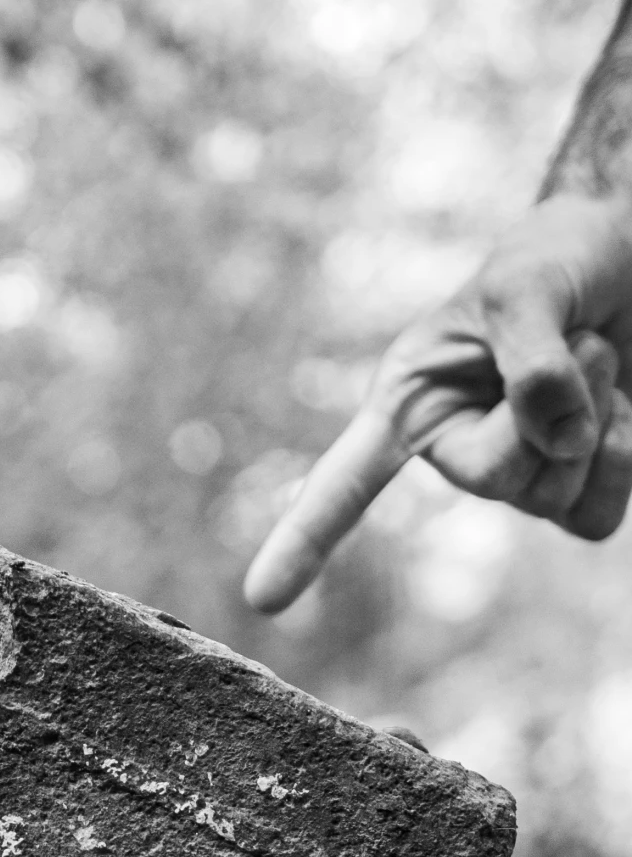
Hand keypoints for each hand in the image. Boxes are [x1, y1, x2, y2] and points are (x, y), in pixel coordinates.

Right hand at [244, 195, 631, 612]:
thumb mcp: (528, 282)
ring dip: (598, 421)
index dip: (304, 538)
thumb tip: (556, 441)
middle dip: (547, 416)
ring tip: (597, 355)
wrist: (628, 260)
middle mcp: (451, 449)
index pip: (347, 479)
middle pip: (492, 483)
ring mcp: (513, 480)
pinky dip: (620, 462)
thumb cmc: (559, 257)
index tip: (260, 599)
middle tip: (580, 343)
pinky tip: (621, 413)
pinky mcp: (570, 492)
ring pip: (551, 499)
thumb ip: (533, 361)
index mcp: (410, 400)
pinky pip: (594, 518)